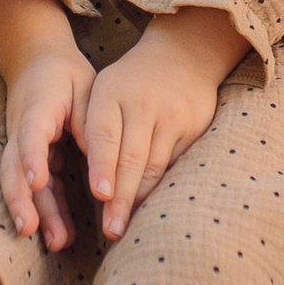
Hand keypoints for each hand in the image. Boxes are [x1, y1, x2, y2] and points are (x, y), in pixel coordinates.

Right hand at [0, 44, 92, 250]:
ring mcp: (23, 148)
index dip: (31, 157)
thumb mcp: (84, 89)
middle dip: (21, 200)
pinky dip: (47, 212)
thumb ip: (89, 122)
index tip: (36, 180)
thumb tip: (99, 158)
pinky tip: (61, 236)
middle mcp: (22, 131)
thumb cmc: (65, 76)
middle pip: (15, 168)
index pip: (30, 134)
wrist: (37, 62)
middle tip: (30, 229)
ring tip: (56, 242)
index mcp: (37, 108)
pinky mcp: (32, 160)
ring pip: (22, 184)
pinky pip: (37, 189)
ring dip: (36, 214)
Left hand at [76, 6, 248, 241]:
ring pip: (154, 166)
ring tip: (126, 225)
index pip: (105, 135)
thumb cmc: (131, 82)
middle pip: (131, 158)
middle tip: (111, 229)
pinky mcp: (193, 127)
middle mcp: (143, 104)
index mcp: (112, 92)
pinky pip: (174, 165)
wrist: (183, 55)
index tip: (100, 195)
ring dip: (140, 199)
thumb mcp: (105, 90)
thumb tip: (90, 178)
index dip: (102, 166)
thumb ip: (92, 127)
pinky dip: (160, 187)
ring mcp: (172, 116)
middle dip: (121, 198)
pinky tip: (149, 206)